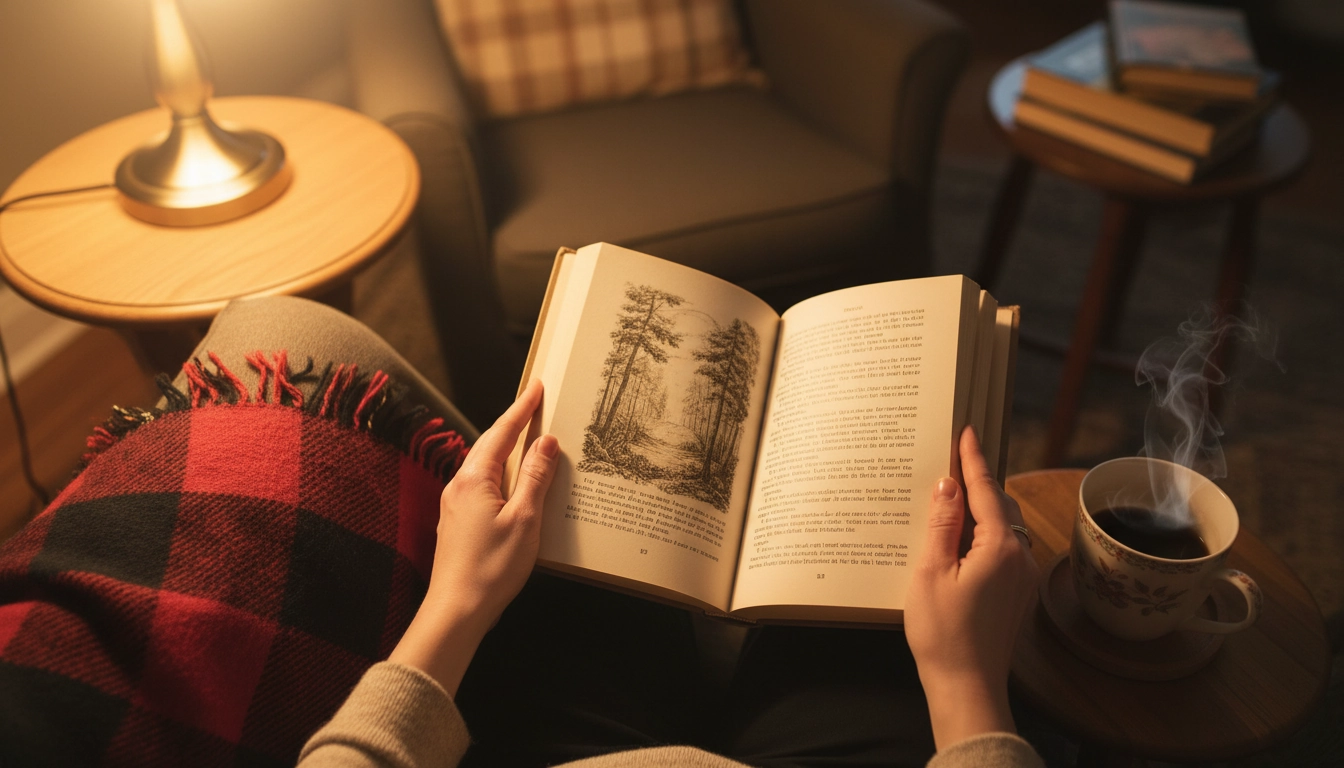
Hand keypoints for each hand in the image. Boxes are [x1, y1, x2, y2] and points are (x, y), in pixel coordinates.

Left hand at [389, 379, 558, 694]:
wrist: (456, 611)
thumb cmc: (491, 568)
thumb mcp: (524, 519)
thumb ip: (535, 477)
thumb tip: (546, 442)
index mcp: (474, 479)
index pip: (502, 432)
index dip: (521, 408)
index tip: (536, 386)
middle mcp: (460, 485)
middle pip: (491, 444)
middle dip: (514, 423)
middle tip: (535, 404)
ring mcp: (456, 504)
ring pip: (487, 465)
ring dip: (509, 450)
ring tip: (531, 437)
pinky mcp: (459, 522)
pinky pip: (484, 485)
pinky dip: (504, 474)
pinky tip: (517, 482)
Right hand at [905, 426, 1038, 749]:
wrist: (967, 687)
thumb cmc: (943, 633)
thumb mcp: (931, 572)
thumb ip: (941, 524)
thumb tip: (947, 485)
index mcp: (999, 547)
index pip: (986, 490)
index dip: (973, 460)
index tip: (968, 431)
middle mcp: (1020, 557)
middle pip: (999, 506)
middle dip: (977, 485)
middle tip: (950, 466)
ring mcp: (1022, 578)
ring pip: (1003, 529)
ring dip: (980, 512)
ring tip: (950, 503)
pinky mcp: (1016, 594)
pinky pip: (1003, 551)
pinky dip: (983, 537)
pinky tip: (959, 543)